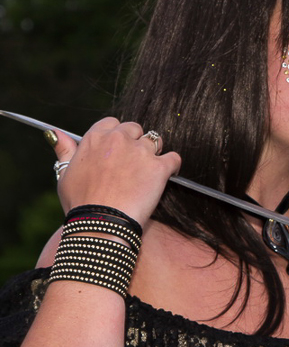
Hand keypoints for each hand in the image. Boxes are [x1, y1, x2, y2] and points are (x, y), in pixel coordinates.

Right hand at [49, 117, 181, 226]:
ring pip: (156, 141)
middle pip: (135, 129)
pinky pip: (174, 158)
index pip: (112, 123)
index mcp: (95, 138)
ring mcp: (140, 152)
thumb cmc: (81, 204)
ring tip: (148, 172)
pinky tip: (167, 176)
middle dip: (137, 142)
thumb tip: (55, 133)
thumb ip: (64, 151)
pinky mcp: (159, 167)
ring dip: (155, 153)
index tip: (118, 150)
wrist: (101, 223)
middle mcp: (118, 139)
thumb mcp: (64, 175)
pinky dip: (173, 166)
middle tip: (134, 164)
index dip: (118, 136)